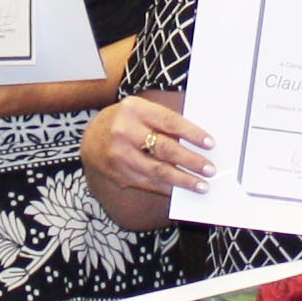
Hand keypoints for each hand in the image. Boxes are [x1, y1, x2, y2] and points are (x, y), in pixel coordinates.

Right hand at [85, 98, 214, 196]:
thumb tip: (199, 141)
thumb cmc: (126, 122)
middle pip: (165, 149)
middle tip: (210, 170)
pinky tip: (181, 190)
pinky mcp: (118, 174)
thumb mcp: (142, 111)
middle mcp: (124, 131)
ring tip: (201, 186)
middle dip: (191, 161)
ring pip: (158, 171)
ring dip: (183, 180)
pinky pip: (148, 183)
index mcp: (135, 110)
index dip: (192, 134)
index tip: (210, 144)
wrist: (91, 138)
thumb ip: (165, 122)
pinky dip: (167, 188)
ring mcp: (119, 155)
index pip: (169, 122)